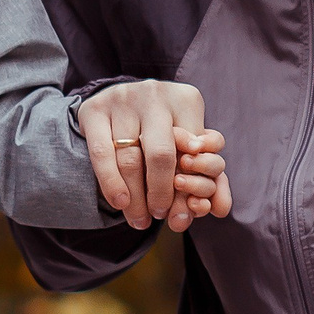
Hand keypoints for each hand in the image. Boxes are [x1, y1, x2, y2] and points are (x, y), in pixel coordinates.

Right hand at [80, 80, 228, 229]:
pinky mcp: (93, 109)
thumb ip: (209, 176)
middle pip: (161, 155)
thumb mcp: (189, 145)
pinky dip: (111, 183)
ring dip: (136, 198)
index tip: (190, 209)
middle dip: (161, 194)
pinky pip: (101, 154)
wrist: (119, 103)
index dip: (193, 185)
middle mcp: (155, 94)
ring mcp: (122, 99)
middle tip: (159, 215)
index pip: (195, 151)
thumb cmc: (163, 131)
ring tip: (140, 219)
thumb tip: (220, 210)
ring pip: (130, 159)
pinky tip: (120, 203)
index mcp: (185, 99)